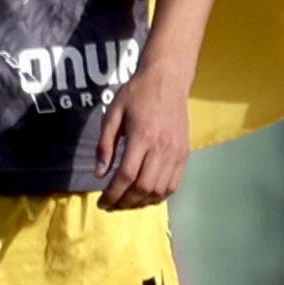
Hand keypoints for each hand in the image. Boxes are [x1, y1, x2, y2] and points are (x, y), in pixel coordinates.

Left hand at [92, 62, 193, 208]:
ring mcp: (176, 152)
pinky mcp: (184, 154)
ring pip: (160, 190)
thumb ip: (105, 145)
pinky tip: (145, 195)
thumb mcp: (113, 113)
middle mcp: (162, 147)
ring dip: (141, 202)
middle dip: (125, 202)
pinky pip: (173, 185)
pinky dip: (159, 196)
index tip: (102, 202)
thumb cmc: (137, 94)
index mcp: (142, 136)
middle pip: (143, 187)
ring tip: (127, 202)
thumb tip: (99, 173)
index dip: (112, 194)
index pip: (126, 175)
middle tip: (112, 205)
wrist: (168, 79)